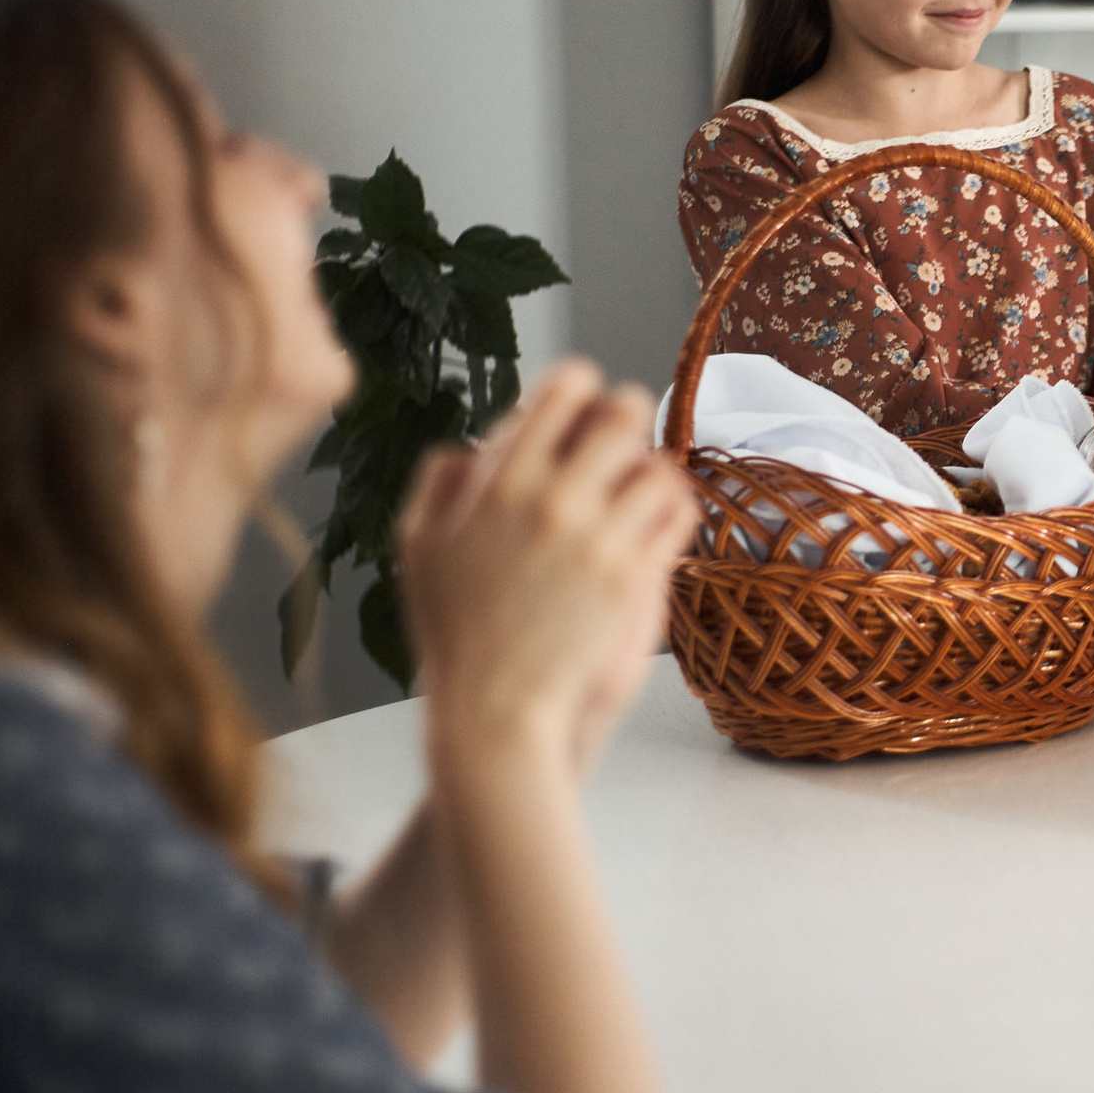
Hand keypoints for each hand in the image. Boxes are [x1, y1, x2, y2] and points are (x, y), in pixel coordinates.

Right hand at [396, 359, 700, 776]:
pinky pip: (676, 515)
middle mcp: (553, 501)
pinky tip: (661, 516)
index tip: (583, 397)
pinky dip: (675, 507)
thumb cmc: (453, 633)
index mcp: (500, 484)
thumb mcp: (417, 549)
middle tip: (626, 431)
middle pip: (622, 415)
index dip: (580, 383)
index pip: (562, 391)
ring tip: (642, 480)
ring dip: (653, 466)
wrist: (494, 709)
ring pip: (657, 463)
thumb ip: (438, 482)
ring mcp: (598, 538)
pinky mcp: (631, 577)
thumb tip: (468, 442)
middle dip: (629, 414)